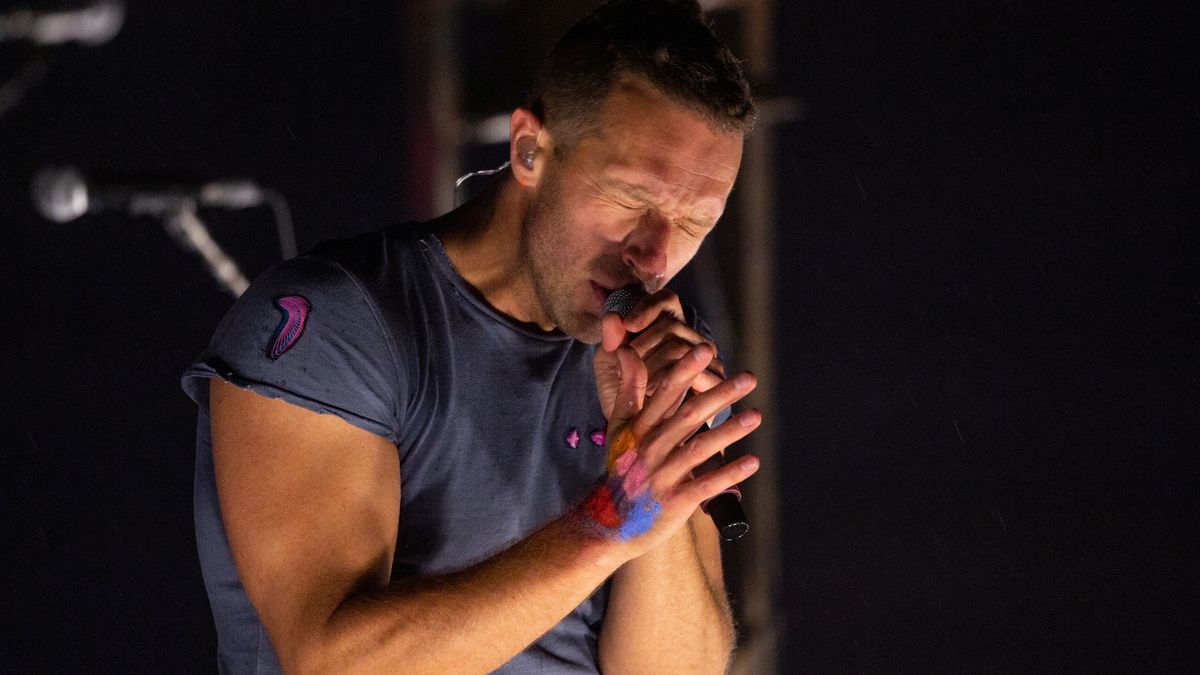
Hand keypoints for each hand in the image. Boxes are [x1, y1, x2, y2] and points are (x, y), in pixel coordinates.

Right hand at [581, 341, 760, 559]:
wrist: (608, 522)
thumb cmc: (620, 467)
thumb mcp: (619, 427)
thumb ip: (629, 389)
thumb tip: (627, 350)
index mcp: (639, 427)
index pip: (665, 392)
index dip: (686, 370)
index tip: (706, 349)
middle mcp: (650, 448)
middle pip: (688, 416)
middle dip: (719, 395)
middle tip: (749, 378)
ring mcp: (662, 475)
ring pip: (699, 448)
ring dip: (729, 431)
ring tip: (756, 415)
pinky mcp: (675, 501)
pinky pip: (705, 485)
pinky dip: (728, 474)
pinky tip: (753, 461)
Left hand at [607, 289, 725, 397]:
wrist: (641, 433)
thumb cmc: (623, 392)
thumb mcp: (609, 366)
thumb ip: (610, 341)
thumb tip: (612, 317)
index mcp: (667, 325)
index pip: (666, 300)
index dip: (648, 307)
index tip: (629, 324)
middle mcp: (690, 337)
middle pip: (671, 325)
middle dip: (643, 345)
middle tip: (624, 368)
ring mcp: (705, 356)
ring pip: (681, 348)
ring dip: (653, 365)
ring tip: (635, 382)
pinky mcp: (714, 380)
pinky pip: (695, 372)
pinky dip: (670, 381)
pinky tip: (652, 392)